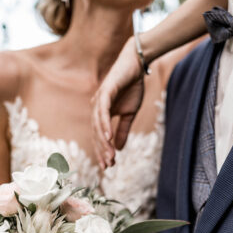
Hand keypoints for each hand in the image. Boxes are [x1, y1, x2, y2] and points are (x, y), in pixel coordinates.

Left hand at [91, 38, 145, 168]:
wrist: (136, 66)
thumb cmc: (132, 87)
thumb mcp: (129, 113)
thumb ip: (122, 130)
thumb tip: (118, 148)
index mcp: (100, 114)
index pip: (99, 136)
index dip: (102, 151)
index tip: (108, 166)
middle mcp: (96, 108)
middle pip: (96, 134)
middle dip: (102, 151)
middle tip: (109, 165)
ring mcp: (99, 100)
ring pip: (98, 126)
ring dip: (104, 142)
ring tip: (110, 156)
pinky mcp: (105, 92)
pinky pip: (103, 112)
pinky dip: (105, 125)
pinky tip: (109, 138)